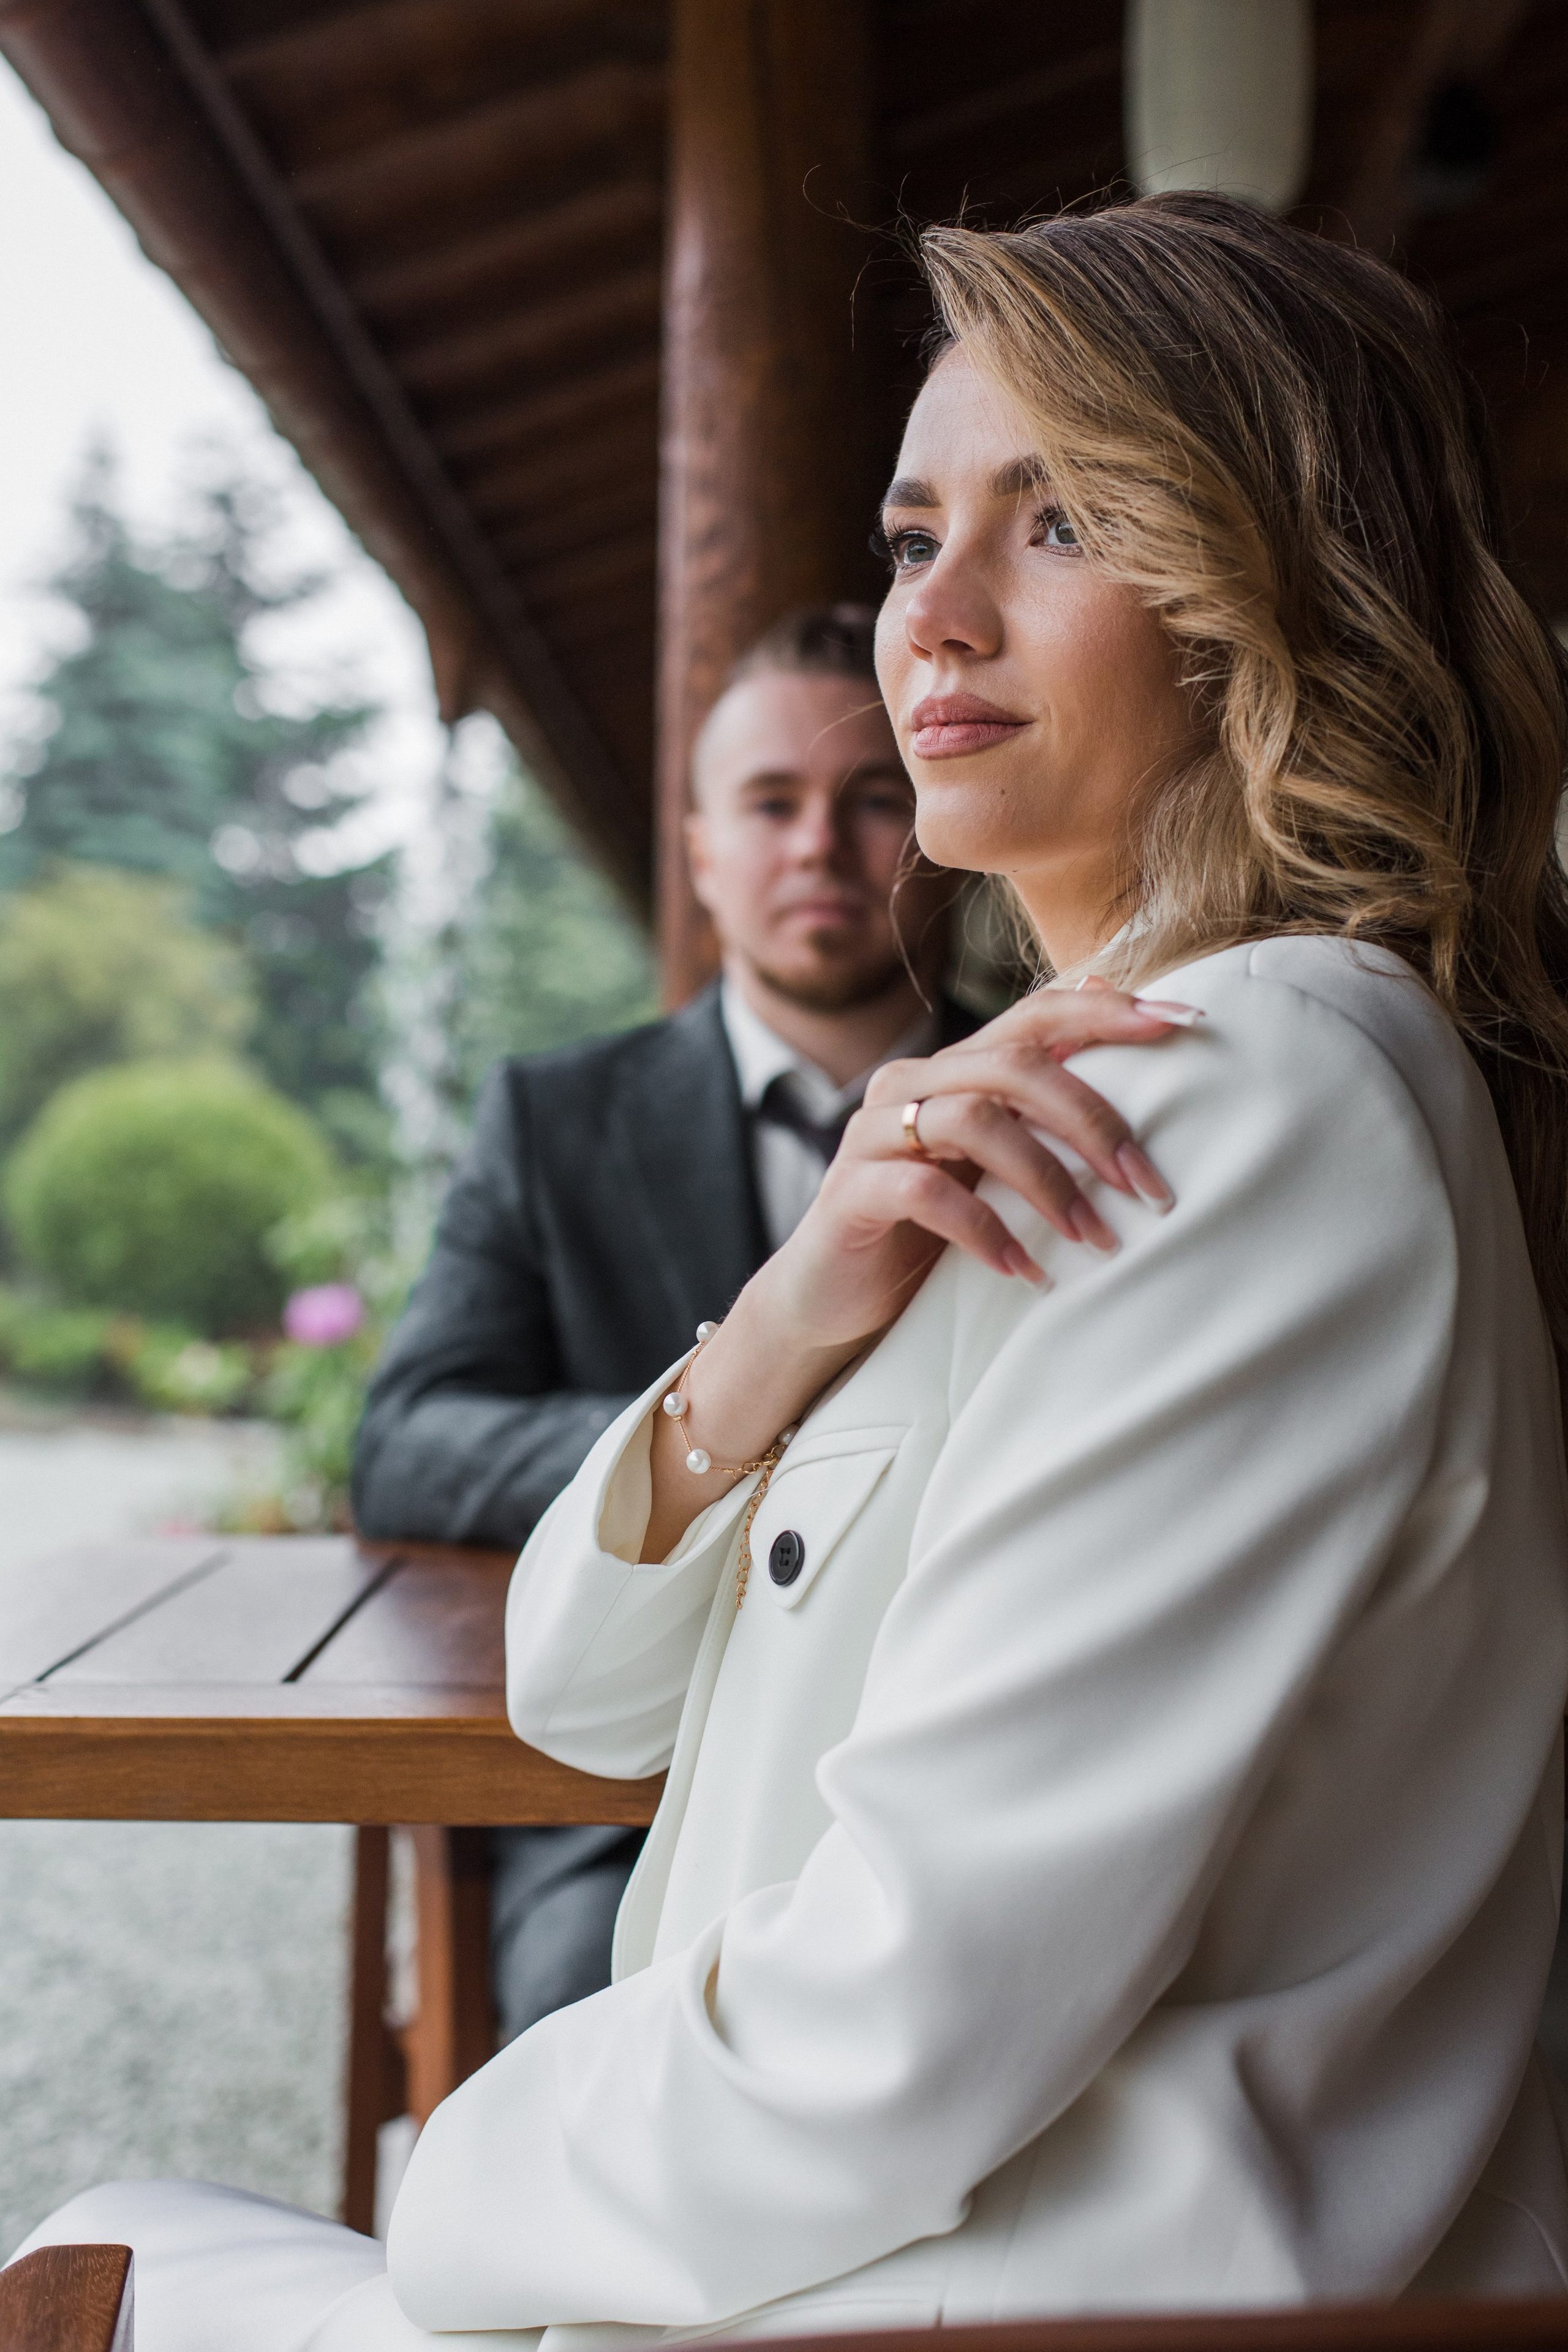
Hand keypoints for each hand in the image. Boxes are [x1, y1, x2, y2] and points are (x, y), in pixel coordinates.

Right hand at [639, 983, 1192, 1561]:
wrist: (831, 1302)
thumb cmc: (928, 1232)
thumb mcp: (994, 1166)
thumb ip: (1039, 1105)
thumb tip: (1108, 1015)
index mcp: (953, 1069)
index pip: (1036, 1015)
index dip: (1110, 1010)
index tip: (1187, 1020)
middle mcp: (912, 1084)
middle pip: (1014, 1065)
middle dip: (1093, 1120)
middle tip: (1148, 1186)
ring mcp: (874, 1134)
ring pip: (975, 1120)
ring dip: (1048, 1181)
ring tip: (1096, 1238)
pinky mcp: (851, 1191)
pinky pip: (925, 1190)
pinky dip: (986, 1229)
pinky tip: (1025, 1269)